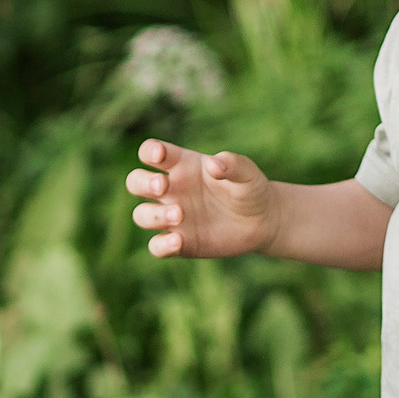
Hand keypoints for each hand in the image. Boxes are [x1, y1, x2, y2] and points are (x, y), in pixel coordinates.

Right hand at [125, 139, 277, 258]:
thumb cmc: (250, 189)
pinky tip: (179, 240)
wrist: (262, 221)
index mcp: (181, 165)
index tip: (159, 156)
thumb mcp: (247, 173)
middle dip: (143, 183)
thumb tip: (214, 165)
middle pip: (135, 182)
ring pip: (141, 215)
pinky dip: (162, 245)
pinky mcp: (180, 243)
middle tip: (163, 186)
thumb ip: (233, 164)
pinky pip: (156, 246)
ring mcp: (172, 217)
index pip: (152, 152)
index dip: (149, 151)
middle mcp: (171, 190)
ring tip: (180, 214)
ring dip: (153, 215)